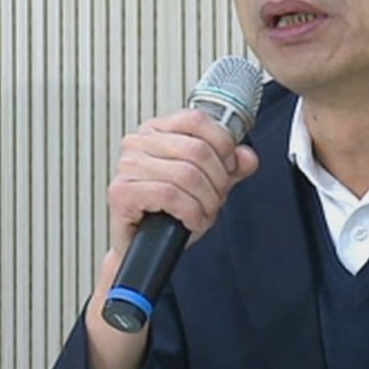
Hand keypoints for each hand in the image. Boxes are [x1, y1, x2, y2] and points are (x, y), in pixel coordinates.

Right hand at [108, 108, 259, 255]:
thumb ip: (229, 168)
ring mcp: (127, 166)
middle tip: (216, 198)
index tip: (228, 166)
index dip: (222, 144)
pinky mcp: (122, 192)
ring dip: (206, 201)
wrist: (146, 248)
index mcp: (157, 131)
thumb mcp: (208, 185)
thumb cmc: (169, 213)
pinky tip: (190, 221)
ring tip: (203, 213)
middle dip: (218, 180)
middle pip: (198, 150)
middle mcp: (138, 143)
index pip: (197, 120)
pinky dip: (190, 212)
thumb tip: (246, 157)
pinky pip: (170, 195)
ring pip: (187, 175)